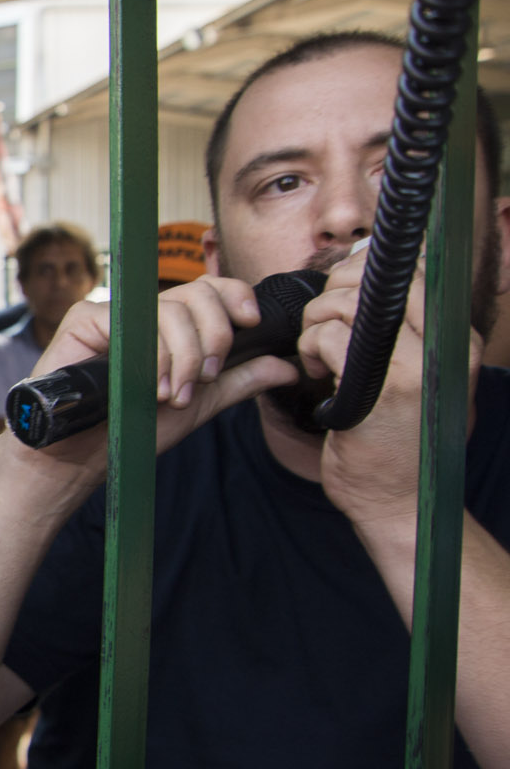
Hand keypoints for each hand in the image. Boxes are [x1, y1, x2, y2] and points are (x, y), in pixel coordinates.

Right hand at [19, 278, 299, 472]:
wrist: (86, 456)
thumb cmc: (133, 429)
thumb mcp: (201, 404)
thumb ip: (241, 380)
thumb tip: (288, 366)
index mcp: (172, 326)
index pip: (211, 289)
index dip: (236, 297)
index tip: (251, 323)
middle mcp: (143, 313)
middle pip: (198, 293)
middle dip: (213, 337)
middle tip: (203, 379)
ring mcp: (113, 313)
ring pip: (171, 308)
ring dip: (183, 357)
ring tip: (170, 394)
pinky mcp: (85, 318)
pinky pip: (133, 319)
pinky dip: (152, 355)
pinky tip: (149, 386)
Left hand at [298, 251, 479, 531]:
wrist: (401, 501)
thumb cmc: (397, 438)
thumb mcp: (415, 375)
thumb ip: (399, 328)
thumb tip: (362, 267)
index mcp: (457, 337)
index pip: (411, 270)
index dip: (363, 273)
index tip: (343, 300)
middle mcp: (447, 344)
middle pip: (379, 277)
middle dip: (335, 291)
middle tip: (323, 324)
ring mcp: (419, 365)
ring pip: (348, 302)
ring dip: (316, 323)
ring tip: (318, 354)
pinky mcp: (385, 387)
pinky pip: (331, 335)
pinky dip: (311, 346)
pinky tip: (318, 372)